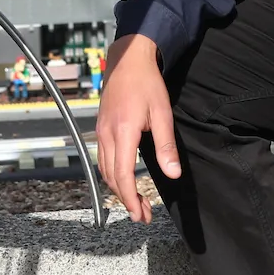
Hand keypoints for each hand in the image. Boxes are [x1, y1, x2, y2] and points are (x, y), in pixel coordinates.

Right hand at [95, 34, 177, 223]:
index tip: (139, 214)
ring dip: (118, 189)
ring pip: (104, 170)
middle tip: (142, 215)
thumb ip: (166, 146)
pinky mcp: (101, 128)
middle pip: (111, 177)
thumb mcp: (162, 114)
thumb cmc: (147, 83)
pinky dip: (111, 175)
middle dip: (126, 200)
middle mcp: (107, 134)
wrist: (128, 59)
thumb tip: (172, 173)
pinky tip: (123, 179)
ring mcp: (101, 131)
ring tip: (135, 202)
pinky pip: (102, 158)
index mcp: (123, 132)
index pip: (122, 175)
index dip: (130, 198)